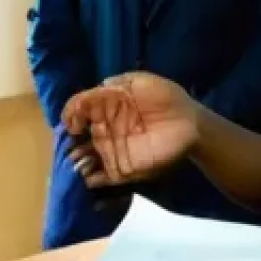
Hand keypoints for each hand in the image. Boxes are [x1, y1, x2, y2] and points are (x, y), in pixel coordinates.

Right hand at [62, 72, 198, 187]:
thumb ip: (118, 82)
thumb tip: (99, 86)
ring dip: (77, 160)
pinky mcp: (126, 168)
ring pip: (88, 157)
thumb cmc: (166, 98)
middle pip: (80, 136)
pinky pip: (105, 176)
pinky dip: (93, 179)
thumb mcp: (141, 81)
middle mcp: (105, 128)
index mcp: (106, 106)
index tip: (72, 120)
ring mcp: (114, 149)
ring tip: (75, 161)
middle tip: (69, 144)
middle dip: (69, 141)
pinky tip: (85, 178)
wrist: (191, 123)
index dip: (72, 113)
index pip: (81, 108)